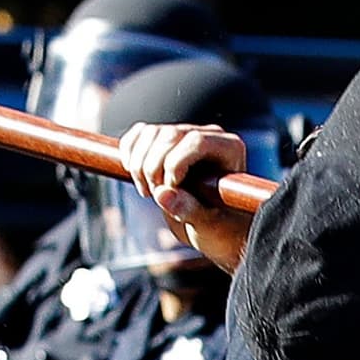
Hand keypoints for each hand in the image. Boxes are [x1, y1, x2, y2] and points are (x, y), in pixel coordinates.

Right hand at [119, 122, 253, 273]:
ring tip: (147, 192)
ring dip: (139, 164)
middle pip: (170, 134)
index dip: (174, 164)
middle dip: (153, 167)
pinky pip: (140, 133)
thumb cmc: (221, 227)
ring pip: (151, 132)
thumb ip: (189, 210)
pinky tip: (134, 175)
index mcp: (230, 149)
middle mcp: (210, 136)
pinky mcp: (166, 140)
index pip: (196, 141)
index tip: (169, 191)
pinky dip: (129, 151)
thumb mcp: (209, 225)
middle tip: (154, 196)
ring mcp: (187, 134)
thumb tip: (162, 194)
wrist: (214, 227)